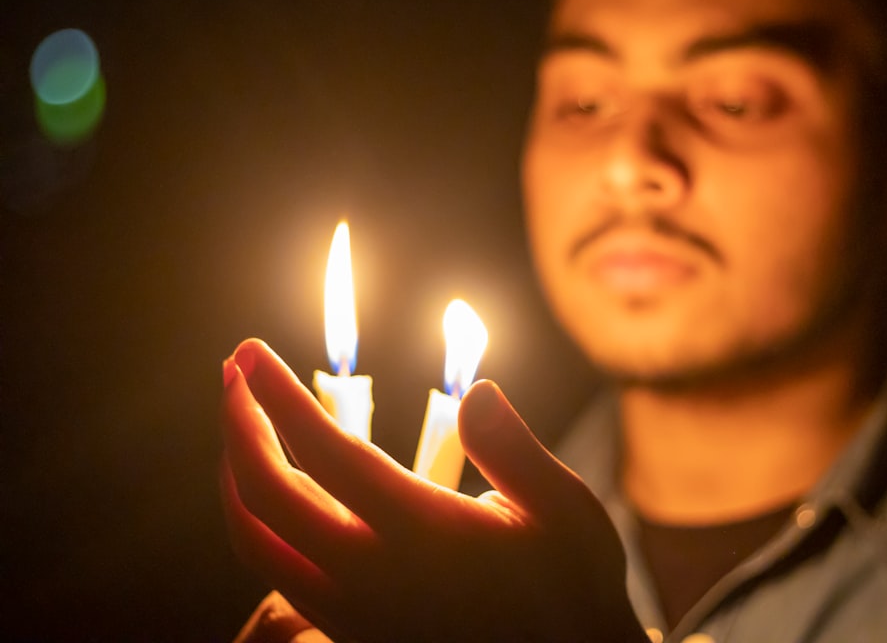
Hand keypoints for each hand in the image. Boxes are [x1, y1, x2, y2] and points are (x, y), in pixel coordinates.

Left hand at [221, 339, 647, 642]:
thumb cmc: (570, 588)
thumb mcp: (567, 514)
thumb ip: (515, 452)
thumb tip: (477, 391)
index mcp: (421, 533)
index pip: (327, 452)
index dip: (280, 397)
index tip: (253, 352)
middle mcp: (370, 575)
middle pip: (267, 494)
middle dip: (239, 424)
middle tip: (234, 370)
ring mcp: (352, 609)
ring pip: (254, 540)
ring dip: (235, 473)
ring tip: (241, 421)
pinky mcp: (351, 631)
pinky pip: (275, 572)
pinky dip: (253, 519)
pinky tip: (272, 490)